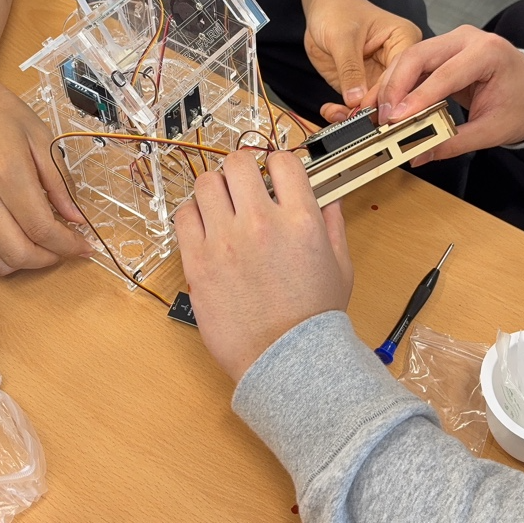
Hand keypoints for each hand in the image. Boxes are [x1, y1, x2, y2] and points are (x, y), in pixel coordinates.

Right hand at [0, 62, 91, 273]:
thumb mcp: (37, 134)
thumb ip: (58, 180)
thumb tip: (74, 217)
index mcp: (6, 174)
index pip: (42, 229)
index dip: (69, 245)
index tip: (84, 246)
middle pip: (19, 254)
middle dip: (49, 259)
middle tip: (66, 247)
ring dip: (26, 261)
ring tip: (44, 245)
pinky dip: (4, 251)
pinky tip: (20, 233)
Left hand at [175, 151, 353, 381]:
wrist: (286, 361)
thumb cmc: (314, 319)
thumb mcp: (340, 266)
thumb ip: (332, 224)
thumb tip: (328, 197)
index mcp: (301, 219)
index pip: (282, 161)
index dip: (278, 164)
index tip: (274, 176)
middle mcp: (260, 223)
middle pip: (238, 162)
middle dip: (242, 169)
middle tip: (244, 186)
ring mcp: (225, 241)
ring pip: (206, 183)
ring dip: (215, 189)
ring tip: (222, 206)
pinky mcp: (198, 262)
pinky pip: (184, 216)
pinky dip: (193, 214)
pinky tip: (205, 227)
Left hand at [303, 0, 421, 120]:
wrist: (323, 8)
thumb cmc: (338, 9)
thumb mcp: (342, 36)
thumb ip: (350, 68)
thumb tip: (356, 99)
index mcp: (404, 39)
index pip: (402, 72)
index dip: (386, 94)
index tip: (369, 110)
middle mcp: (397, 60)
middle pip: (395, 94)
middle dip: (373, 110)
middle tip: (355, 121)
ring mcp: (381, 75)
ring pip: (377, 105)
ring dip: (356, 115)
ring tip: (338, 115)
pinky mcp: (365, 85)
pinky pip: (359, 105)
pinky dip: (345, 112)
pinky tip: (331, 111)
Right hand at [362, 25, 523, 165]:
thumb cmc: (522, 104)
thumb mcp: (493, 129)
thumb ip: (455, 142)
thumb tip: (419, 154)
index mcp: (488, 53)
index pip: (445, 74)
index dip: (417, 98)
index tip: (396, 118)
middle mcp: (467, 39)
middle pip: (418, 57)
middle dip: (394, 87)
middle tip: (381, 116)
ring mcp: (452, 41)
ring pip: (409, 58)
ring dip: (389, 85)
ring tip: (374, 112)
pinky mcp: (441, 50)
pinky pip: (412, 64)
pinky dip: (395, 83)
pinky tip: (382, 103)